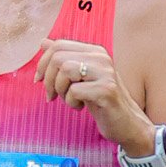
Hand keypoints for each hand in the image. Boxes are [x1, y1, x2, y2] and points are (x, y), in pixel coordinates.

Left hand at [33, 37, 150, 155]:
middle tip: (52, 95)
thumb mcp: (79, 78)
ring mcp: (106, 72)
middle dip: (48, 79)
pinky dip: (71, 102)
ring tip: (69, 100)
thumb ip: (64, 59)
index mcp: (94, 51)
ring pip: (65, 70)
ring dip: (60, 90)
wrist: (126, 123)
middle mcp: (101, 57)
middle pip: (58, 57)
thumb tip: (43, 42)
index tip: (39, 80)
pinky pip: (75, 90)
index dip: (42, 63)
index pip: (58, 45)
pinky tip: (80, 107)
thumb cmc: (100, 100)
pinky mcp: (107, 90)